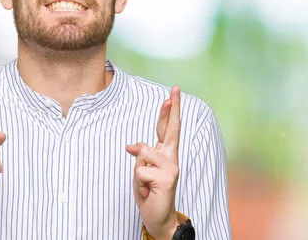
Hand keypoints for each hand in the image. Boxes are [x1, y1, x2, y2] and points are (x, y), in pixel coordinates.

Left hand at [126, 86, 181, 239]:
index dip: (170, 109)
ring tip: (146, 184)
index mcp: (166, 153)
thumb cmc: (150, 192)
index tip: (173, 91)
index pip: (167, 127)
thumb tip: (132, 145)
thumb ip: (141, 154)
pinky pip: (140, 171)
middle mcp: (172, 157)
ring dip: (138, 171)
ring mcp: (172, 167)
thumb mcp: (141, 170)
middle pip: (171, 129)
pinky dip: (139, 182)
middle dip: (172, 108)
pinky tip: (148, 190)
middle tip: (175, 89)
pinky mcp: (167, 178)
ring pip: (143, 153)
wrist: (158, 217)